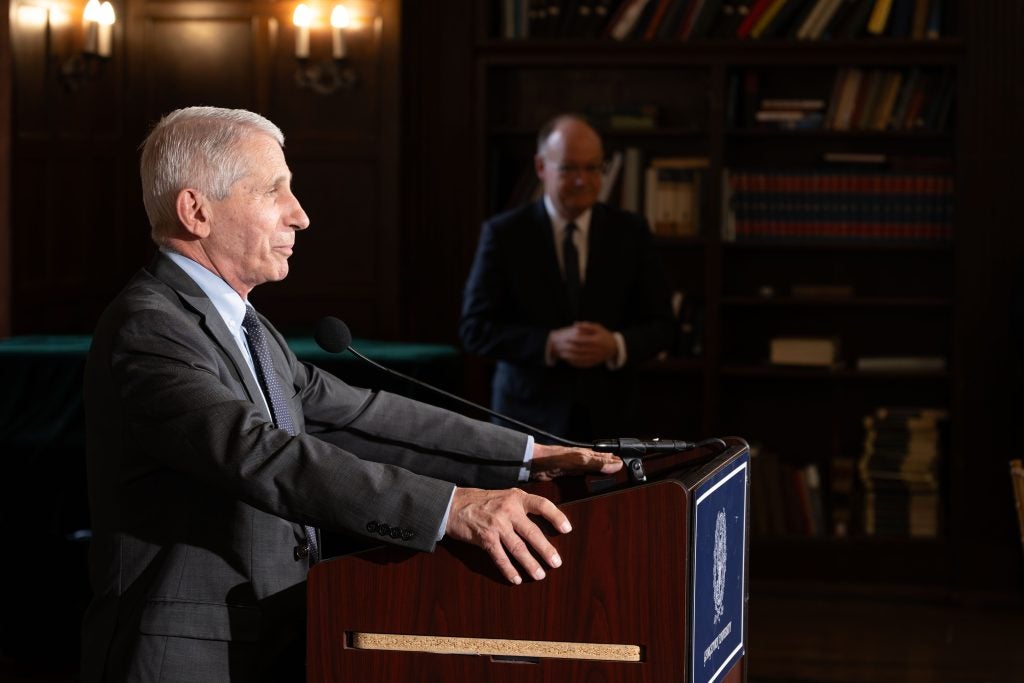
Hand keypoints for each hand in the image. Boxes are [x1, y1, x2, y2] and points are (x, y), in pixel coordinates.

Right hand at [446, 487, 569, 584]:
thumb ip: (521, 507)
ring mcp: (496, 524)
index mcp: (516, 498)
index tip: (567, 529)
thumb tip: (543, 524)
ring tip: (540, 575)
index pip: (542, 505)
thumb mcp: (504, 496)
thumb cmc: (482, 502)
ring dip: (530, 564)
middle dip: (546, 550)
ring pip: (518, 548)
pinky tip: (516, 578)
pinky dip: (509, 570)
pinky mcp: (485, 538)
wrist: (453, 505)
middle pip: (532, 532)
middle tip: (557, 563)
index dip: (556, 516)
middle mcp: (508, 510)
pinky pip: (500, 557)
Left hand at [529, 443, 622, 480]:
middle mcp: (585, 460)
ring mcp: (577, 469)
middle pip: (603, 464)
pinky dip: (592, 483)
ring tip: (615, 485)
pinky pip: (585, 480)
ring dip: (604, 477)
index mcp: (589, 454)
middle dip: (614, 469)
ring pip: (595, 472)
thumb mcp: (579, 460)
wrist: (534, 464)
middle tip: (628, 476)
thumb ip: (597, 463)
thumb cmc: (555, 458)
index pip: (609, 458)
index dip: (620, 462)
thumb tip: (618, 465)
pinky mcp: (569, 477)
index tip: (633, 467)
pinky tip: (594, 488)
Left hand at [548, 322, 618, 367]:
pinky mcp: (594, 363)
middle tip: (561, 347)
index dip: (573, 339)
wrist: (614, 348)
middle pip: (580, 350)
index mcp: (596, 340)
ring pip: (581, 358)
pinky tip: (569, 361)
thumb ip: (587, 326)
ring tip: (562, 355)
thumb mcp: (598, 328)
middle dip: (570, 349)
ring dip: (571, 357)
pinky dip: (576, 363)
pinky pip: (584, 364)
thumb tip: (575, 324)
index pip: (582, 340)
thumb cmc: (604, 335)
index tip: (566, 338)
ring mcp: (595, 357)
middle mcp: (596, 350)